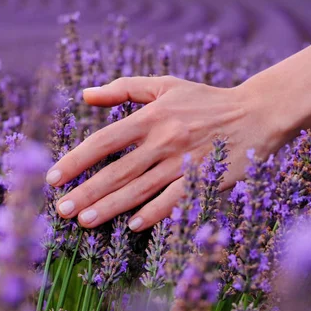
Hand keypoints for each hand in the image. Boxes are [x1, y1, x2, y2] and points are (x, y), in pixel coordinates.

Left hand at [45, 76, 292, 231]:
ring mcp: (184, 162)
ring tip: (84, 221)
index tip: (54, 177)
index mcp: (151, 117)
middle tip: (61, 210)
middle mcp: (163, 140)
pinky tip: (132, 226)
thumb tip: (85, 95)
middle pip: (116, 171)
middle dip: (86, 192)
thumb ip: (124, 88)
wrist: (256, 113)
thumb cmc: (205, 100)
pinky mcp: (204, 178)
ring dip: (110, 207)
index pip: (103, 141)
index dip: (76, 160)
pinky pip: (174, 200)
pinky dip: (154, 213)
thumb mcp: (165, 85)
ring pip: (139, 189)